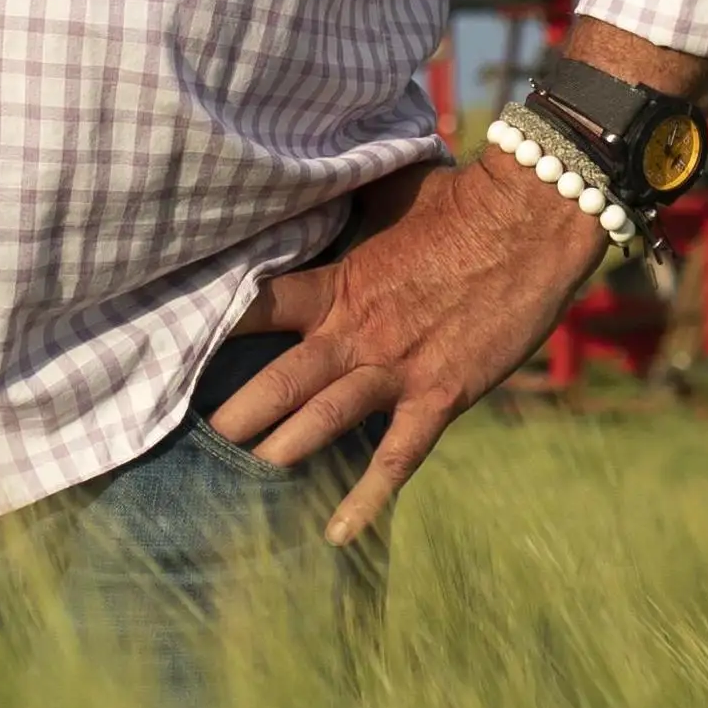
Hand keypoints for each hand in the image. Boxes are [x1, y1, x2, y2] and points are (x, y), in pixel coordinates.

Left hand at [208, 148, 608, 544]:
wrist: (532, 221)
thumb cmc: (461, 199)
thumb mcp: (389, 194)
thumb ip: (348, 204)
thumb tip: (320, 174)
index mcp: (338, 282)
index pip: (258, 309)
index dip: (214, 330)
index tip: (174, 351)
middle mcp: (357, 331)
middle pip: (279, 380)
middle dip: (234, 414)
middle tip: (189, 443)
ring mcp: (397, 367)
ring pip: (324, 419)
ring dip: (282, 451)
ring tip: (241, 482)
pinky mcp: (440, 395)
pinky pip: (397, 457)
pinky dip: (367, 499)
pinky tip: (336, 533)